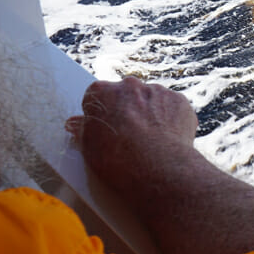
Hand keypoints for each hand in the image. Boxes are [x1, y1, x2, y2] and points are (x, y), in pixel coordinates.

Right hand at [67, 77, 199, 189]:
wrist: (157, 168)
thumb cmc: (118, 160)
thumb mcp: (90, 148)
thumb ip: (84, 130)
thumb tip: (75, 124)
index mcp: (101, 92)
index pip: (97, 97)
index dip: (101, 115)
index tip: (106, 130)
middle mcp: (129, 85)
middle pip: (126, 95)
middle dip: (127, 111)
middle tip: (130, 136)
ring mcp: (156, 91)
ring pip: (151, 100)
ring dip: (150, 114)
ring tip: (151, 141)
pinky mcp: (178, 100)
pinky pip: (172, 107)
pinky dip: (171, 120)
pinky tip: (167, 139)